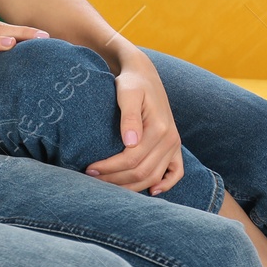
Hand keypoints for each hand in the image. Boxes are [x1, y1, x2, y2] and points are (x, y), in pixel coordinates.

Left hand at [85, 51, 183, 194]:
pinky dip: (166, 184)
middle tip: (92, 179)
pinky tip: (151, 191)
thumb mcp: (127, 93)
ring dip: (132, 186)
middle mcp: (170, 139)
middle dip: (115, 180)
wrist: (144, 74)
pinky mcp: (174, 145)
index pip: (131, 159)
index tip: (89, 169)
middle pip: (142, 172)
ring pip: (154, 177)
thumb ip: (129, 117)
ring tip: (109, 186)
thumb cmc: (131, 83)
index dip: (109, 168)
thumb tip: (130, 143)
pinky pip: (176, 172)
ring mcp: (174, 144)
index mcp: (159, 128)